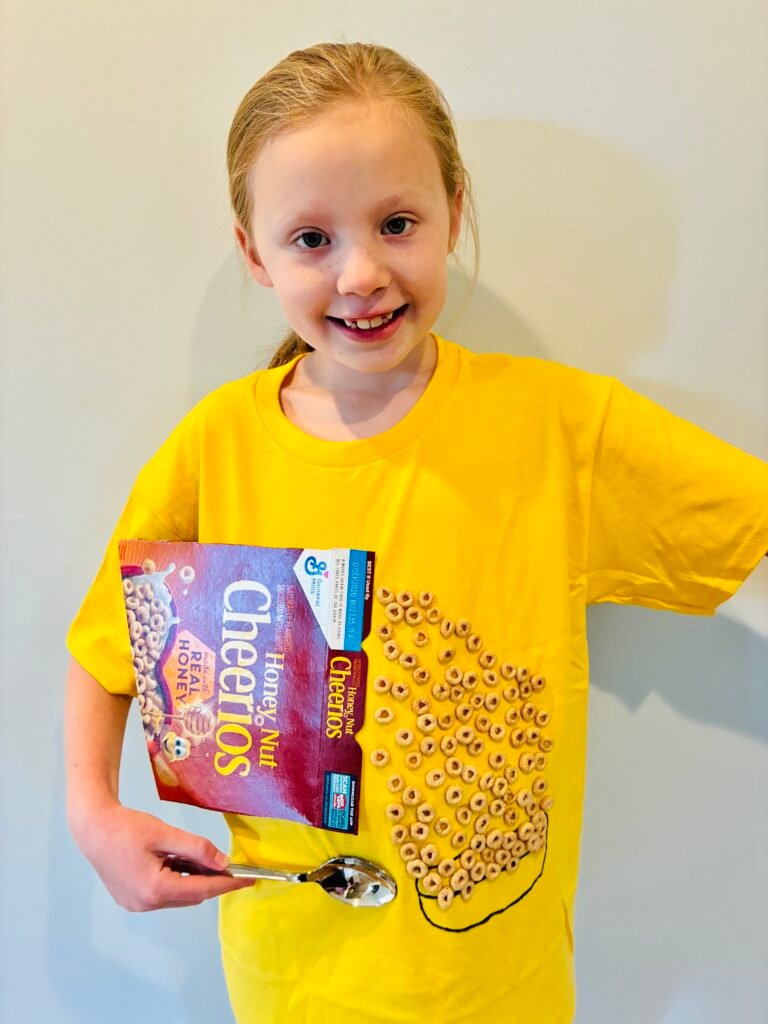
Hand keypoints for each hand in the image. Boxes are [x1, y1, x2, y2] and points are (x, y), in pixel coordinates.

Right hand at [73, 801, 253, 910]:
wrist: (93, 829)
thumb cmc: (127, 828)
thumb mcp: (166, 834)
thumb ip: (197, 848)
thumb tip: (223, 862)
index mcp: (156, 889)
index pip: (202, 889)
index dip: (227, 884)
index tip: (247, 880)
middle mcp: (146, 904)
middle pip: (191, 895)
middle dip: (209, 879)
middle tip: (222, 861)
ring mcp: (137, 905)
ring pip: (177, 896)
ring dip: (191, 880)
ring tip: (194, 856)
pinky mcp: (131, 900)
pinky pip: (163, 894)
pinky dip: (175, 881)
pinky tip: (175, 861)